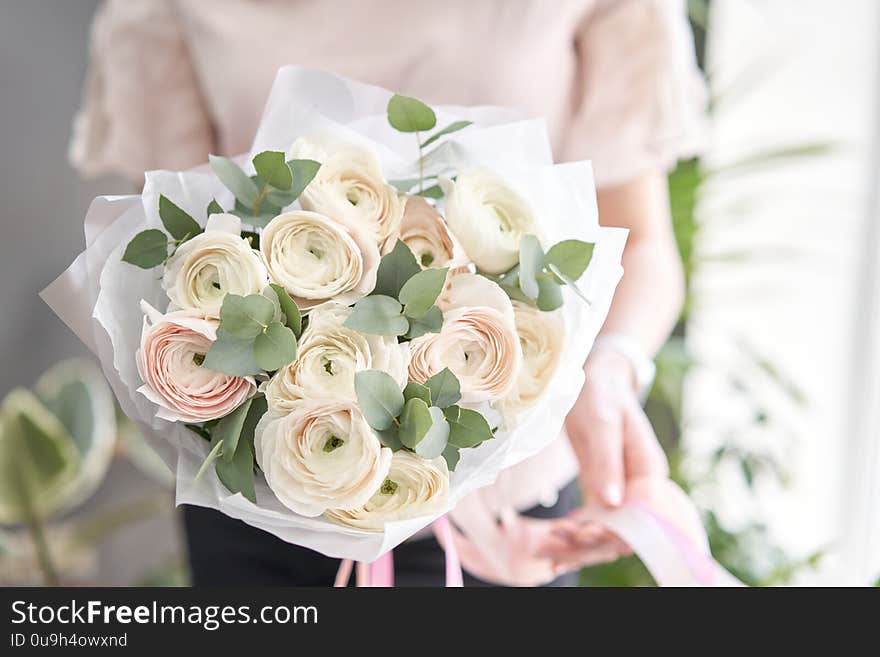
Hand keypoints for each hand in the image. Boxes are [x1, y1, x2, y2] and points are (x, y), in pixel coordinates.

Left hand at [544, 349, 668, 572]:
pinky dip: (574, 535)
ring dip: (577, 547)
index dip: (611, 534)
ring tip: (546, 552)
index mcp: (648, 473)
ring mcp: (620, 490)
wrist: (595, 378)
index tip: (580, 536)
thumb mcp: (602, 422)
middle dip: (589, 547)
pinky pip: (592, 521)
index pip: (640, 520)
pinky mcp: (602, 488)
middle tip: (552, 549)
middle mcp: (638, 488)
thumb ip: (607, 461)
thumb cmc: (602, 393)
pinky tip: (552, 544)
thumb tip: (612, 503)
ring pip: (604, 532)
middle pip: (621, 533)